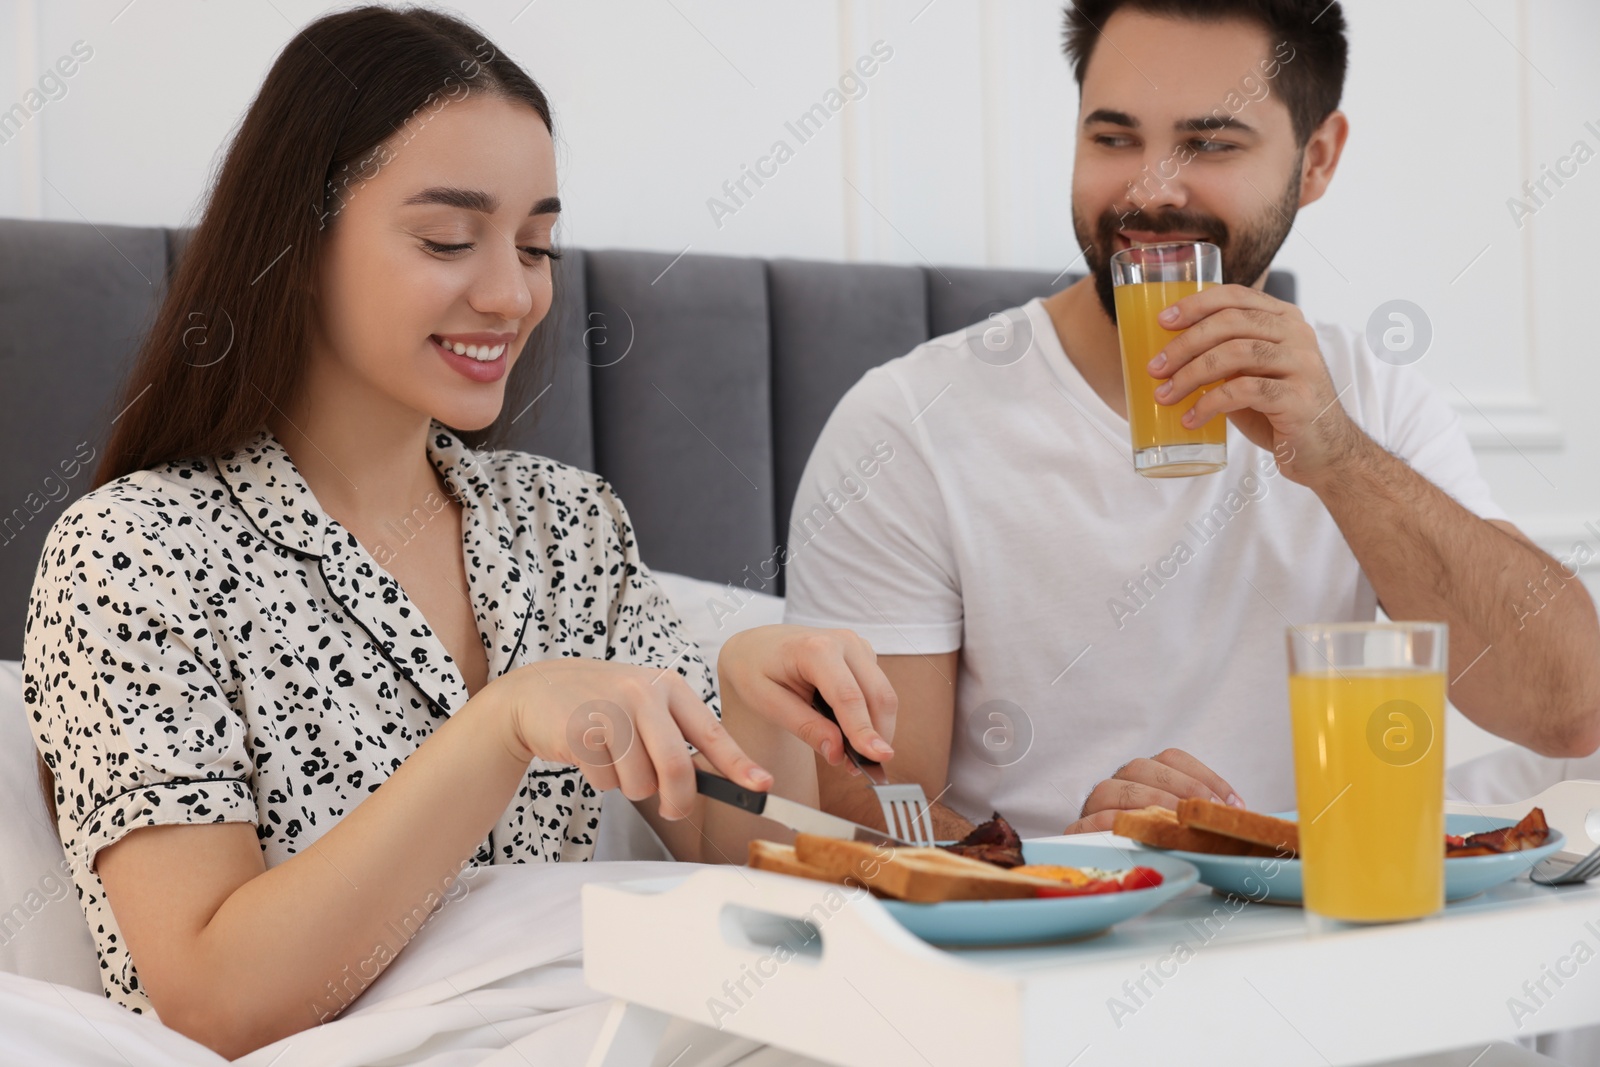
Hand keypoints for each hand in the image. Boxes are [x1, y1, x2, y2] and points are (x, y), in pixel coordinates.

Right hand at [486, 657, 769, 821]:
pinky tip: (589, 755)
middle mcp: (644, 692)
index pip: (712, 733)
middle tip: (672, 810)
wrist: (537, 692)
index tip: (762, 785)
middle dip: (678, 801)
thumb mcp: (645, 704)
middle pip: (677, 768)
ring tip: (615, 760)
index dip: (739, 764)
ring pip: (641, 782)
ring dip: (631, 787)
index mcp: (669, 686)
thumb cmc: (602, 705)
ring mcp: (611, 710)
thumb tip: (722, 780)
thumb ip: (679, 735)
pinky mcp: (581, 731)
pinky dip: (602, 782)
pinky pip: (607, 782)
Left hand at [716, 625, 898, 770]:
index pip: (848, 696)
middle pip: (878, 695)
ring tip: (853, 756)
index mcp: (815, 649)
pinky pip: (878, 690)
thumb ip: (805, 727)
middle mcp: (843, 641)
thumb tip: (837, 752)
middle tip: (862, 768)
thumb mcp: (768, 703)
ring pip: (884, 695)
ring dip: (877, 729)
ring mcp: (857, 645)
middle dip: (877, 735)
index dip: (864, 730)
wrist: (757, 645)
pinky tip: (850, 731)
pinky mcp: (864, 654)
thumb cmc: (756, 670)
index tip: (879, 758)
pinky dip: (871, 716)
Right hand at [1062, 748, 1243, 833]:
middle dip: (1180, 788)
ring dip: (1149, 803)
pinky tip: (1141, 836)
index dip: (1203, 775)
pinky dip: (1116, 826)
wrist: (1104, 876)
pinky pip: (1091, 822)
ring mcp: (1093, 806)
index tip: (1231, 802)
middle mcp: (1116, 783)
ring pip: (1113, 789)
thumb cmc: (1153, 850)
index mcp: (1143, 775)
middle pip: (1140, 767)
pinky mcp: (1077, 831)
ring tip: (1175, 824)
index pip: (1171, 757)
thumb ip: (1200, 816)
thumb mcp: (1181, 829)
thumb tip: (1237, 814)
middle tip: (1205, 812)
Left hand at [1149, 283, 1365, 486]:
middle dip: (1185, 344)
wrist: (1322, 452)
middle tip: (1155, 367)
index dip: (1196, 304)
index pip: (1236, 296)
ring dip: (1191, 375)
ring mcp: (1301, 364)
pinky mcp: (1298, 398)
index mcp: (1285, 320)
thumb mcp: (1251, 374)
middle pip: (1231, 323)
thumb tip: (1167, 353)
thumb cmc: (1278, 412)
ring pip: (1235, 354)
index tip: (1162, 321)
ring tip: (1165, 395)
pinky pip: (1243, 391)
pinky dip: (1209, 404)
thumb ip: (1224, 357)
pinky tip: (1190, 419)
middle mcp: (1297, 334)